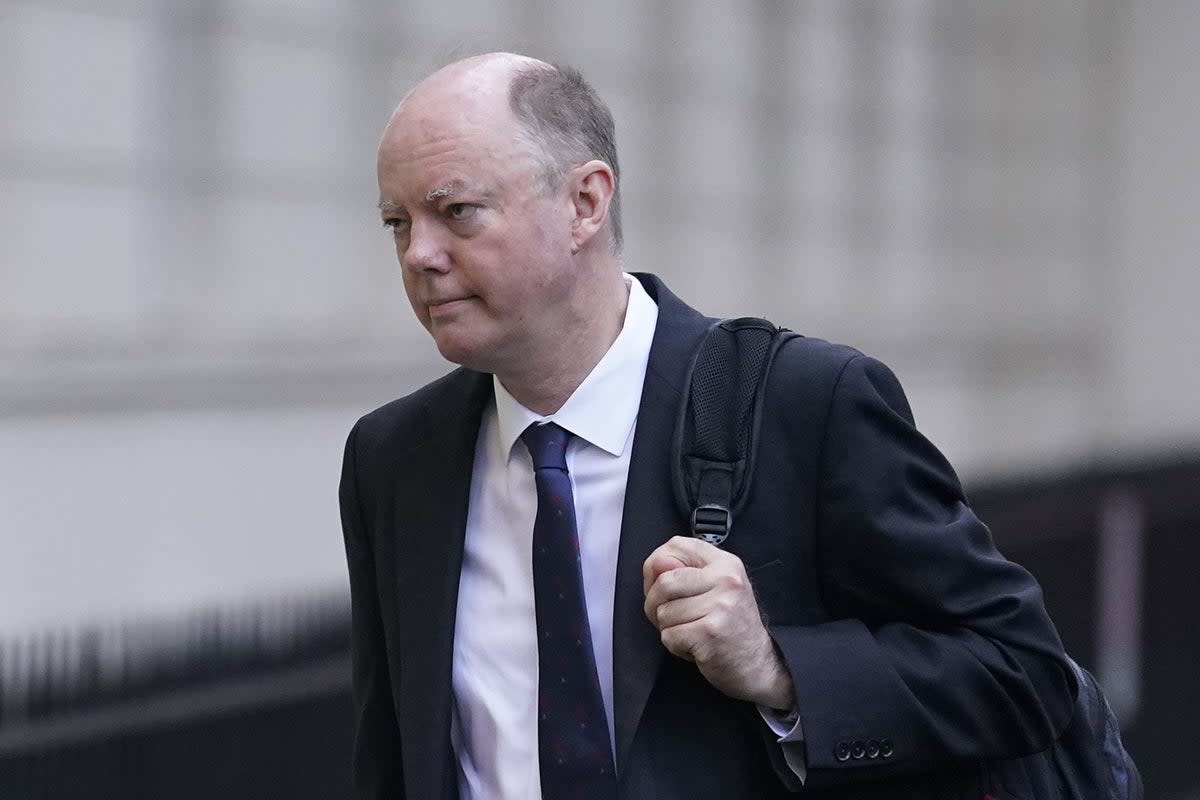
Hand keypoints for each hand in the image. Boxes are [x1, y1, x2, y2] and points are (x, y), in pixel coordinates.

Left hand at [642, 536, 793, 708]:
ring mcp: (720, 606)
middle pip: (664, 582)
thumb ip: (682, 572)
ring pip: (664, 612)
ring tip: (692, 632)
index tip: (662, 583)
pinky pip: (669, 636)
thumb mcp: (714, 590)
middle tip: (674, 618)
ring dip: (670, 629)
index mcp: (726, 563)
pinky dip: (675, 646)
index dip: (658, 563)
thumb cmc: (730, 627)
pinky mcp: (710, 632)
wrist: (756, 665)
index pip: (677, 545)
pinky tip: (695, 646)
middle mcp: (727, 580)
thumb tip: (655, 563)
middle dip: (657, 604)